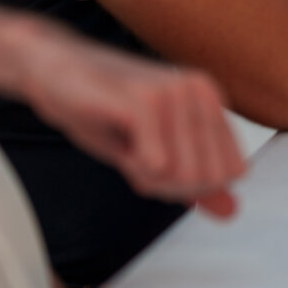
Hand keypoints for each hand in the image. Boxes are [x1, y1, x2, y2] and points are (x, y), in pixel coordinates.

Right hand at [17, 31, 246, 219]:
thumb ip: (195, 182)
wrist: (55, 74)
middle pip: (208, 179)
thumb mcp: (156, 152)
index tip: (159, 164)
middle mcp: (200, 91)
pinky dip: (134, 169)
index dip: (192, 186)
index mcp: (211, 98)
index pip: (230, 173)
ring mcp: (175, 92)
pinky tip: (120, 144)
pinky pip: (156, 166)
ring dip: (148, 177)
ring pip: (183, 176)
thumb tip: (232, 212)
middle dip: (170, 185)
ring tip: (126, 145)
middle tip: (138, 156)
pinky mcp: (144, 100)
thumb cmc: (105, 110)